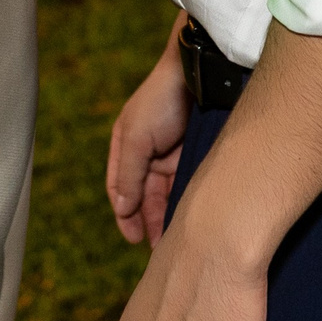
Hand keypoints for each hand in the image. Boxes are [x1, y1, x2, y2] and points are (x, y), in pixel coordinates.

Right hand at [107, 22, 190, 246]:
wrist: (200, 73)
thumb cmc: (161, 101)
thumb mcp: (136, 139)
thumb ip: (128, 176)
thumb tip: (122, 210)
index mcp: (127, 146)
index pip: (121, 189)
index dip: (126, 214)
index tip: (133, 238)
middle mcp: (149, 152)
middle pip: (146, 195)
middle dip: (149, 220)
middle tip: (159, 247)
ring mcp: (174, 153)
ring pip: (169, 192)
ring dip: (169, 214)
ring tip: (176, 238)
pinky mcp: (197, 152)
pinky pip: (189, 183)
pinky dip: (187, 200)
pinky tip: (193, 217)